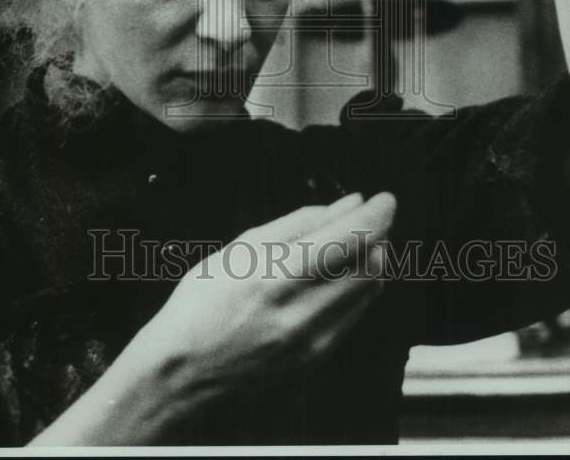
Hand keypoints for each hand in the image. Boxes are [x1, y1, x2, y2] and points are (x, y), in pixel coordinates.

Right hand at [135, 192, 395, 401]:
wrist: (184, 371)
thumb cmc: (203, 301)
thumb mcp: (243, 247)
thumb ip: (300, 223)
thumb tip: (348, 203)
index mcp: (278, 276)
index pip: (351, 238)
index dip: (377, 214)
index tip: (384, 198)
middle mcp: (303, 312)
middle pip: (369, 263)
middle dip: (377, 233)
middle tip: (365, 217)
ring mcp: (315, 341)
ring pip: (369, 289)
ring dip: (370, 259)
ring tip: (348, 243)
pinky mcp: (318, 358)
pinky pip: (355, 313)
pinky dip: (356, 286)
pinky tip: (336, 276)